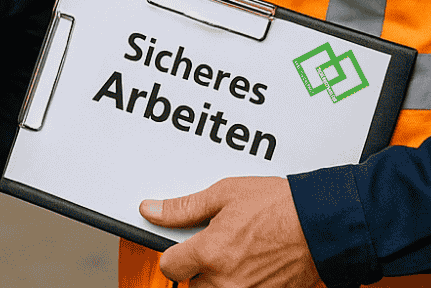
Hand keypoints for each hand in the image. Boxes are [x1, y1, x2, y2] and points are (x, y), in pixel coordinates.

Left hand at [140, 176, 321, 287]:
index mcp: (211, 253)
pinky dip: (242, 286)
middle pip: (192, 286)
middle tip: (213, 250)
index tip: (180, 247)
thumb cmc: (277, 206)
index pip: (169, 266)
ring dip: (217, 281)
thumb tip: (152, 210)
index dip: (172, 254)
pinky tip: (251, 269)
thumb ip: (183, 208)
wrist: (321, 225)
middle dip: (197, 270)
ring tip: (233, 259)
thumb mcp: (223, 194)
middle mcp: (227, 282)